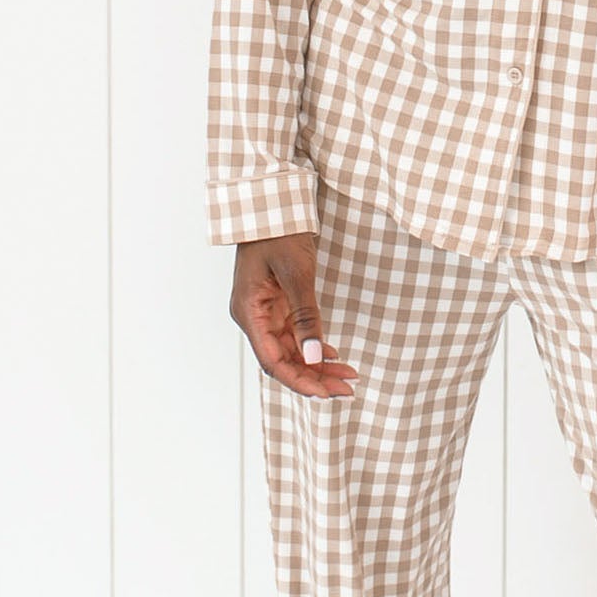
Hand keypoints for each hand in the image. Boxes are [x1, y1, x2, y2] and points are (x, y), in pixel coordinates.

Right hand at [231, 231, 359, 399]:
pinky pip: (294, 334)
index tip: (326, 393)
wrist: (273, 203)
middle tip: (347, 388)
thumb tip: (312, 356)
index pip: (272, 360)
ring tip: (347, 376)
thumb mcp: (297, 274)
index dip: (299, 380)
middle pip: (282, 360)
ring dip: (317, 364)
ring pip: (290, 349)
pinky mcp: (277, 303)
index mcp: (249, 311)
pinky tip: (332, 354)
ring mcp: (264, 310)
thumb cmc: (279, 232)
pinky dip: (313, 346)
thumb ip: (305, 316)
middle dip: (314, 377)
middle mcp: (253, 316)